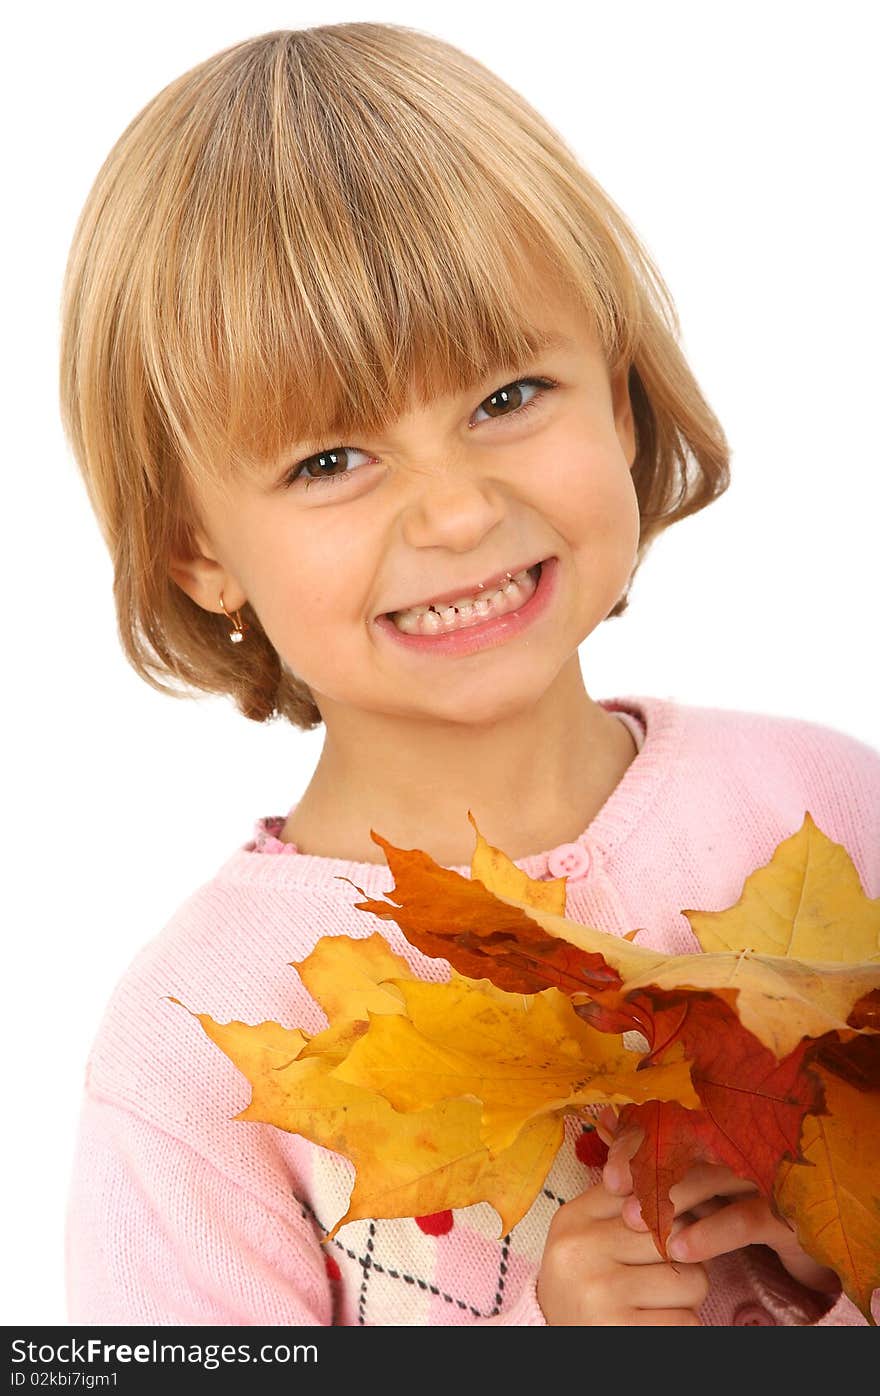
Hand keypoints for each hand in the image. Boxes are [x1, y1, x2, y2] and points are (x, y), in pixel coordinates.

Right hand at [536, 1177, 708, 1324]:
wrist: (552, 1334)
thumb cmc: (585, 1279)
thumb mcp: (589, 1233)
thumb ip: (625, 1201)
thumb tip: (687, 1177)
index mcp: (574, 1217)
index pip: (647, 1190)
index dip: (681, 1202)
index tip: (693, 1211)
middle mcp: (581, 1250)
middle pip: (677, 1235)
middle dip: (688, 1256)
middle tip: (669, 1271)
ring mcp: (599, 1292)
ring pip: (692, 1280)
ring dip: (688, 1296)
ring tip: (660, 1301)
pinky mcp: (619, 1331)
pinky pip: (687, 1322)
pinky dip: (682, 1325)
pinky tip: (658, 1323)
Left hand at [598, 1110, 841, 1297]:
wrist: (804, 1245)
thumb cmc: (741, 1203)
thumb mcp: (694, 1180)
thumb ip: (652, 1153)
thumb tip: (603, 1120)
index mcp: (721, 1129)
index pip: (672, 1119)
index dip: (636, 1137)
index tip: (607, 1167)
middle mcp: (746, 1142)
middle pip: (689, 1139)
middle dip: (646, 1161)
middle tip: (612, 1185)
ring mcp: (769, 1172)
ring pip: (714, 1175)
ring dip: (671, 1196)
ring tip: (634, 1220)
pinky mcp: (789, 1210)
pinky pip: (746, 1218)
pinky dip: (711, 1232)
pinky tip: (681, 1248)